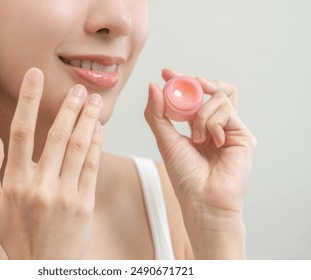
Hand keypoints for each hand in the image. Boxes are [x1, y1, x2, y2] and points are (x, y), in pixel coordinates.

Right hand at [0, 68, 102, 258]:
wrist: (43, 267)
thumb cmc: (16, 236)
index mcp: (14, 182)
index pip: (20, 131)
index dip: (28, 99)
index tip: (34, 77)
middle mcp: (39, 185)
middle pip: (56, 135)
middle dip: (69, 107)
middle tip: (79, 89)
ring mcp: (64, 194)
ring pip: (77, 147)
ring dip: (87, 120)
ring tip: (94, 102)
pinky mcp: (84, 203)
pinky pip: (91, 166)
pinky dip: (95, 144)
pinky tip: (98, 128)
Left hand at [145, 69, 256, 257]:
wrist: (202, 199)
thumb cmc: (185, 175)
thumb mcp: (166, 140)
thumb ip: (158, 114)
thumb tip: (153, 87)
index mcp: (199, 127)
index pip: (195, 97)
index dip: (183, 82)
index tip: (166, 73)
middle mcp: (216, 125)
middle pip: (213, 89)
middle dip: (196, 82)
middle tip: (180, 81)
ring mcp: (231, 129)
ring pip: (219, 97)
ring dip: (202, 113)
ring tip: (196, 136)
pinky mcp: (243, 135)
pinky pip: (227, 112)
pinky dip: (213, 122)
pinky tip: (211, 140)